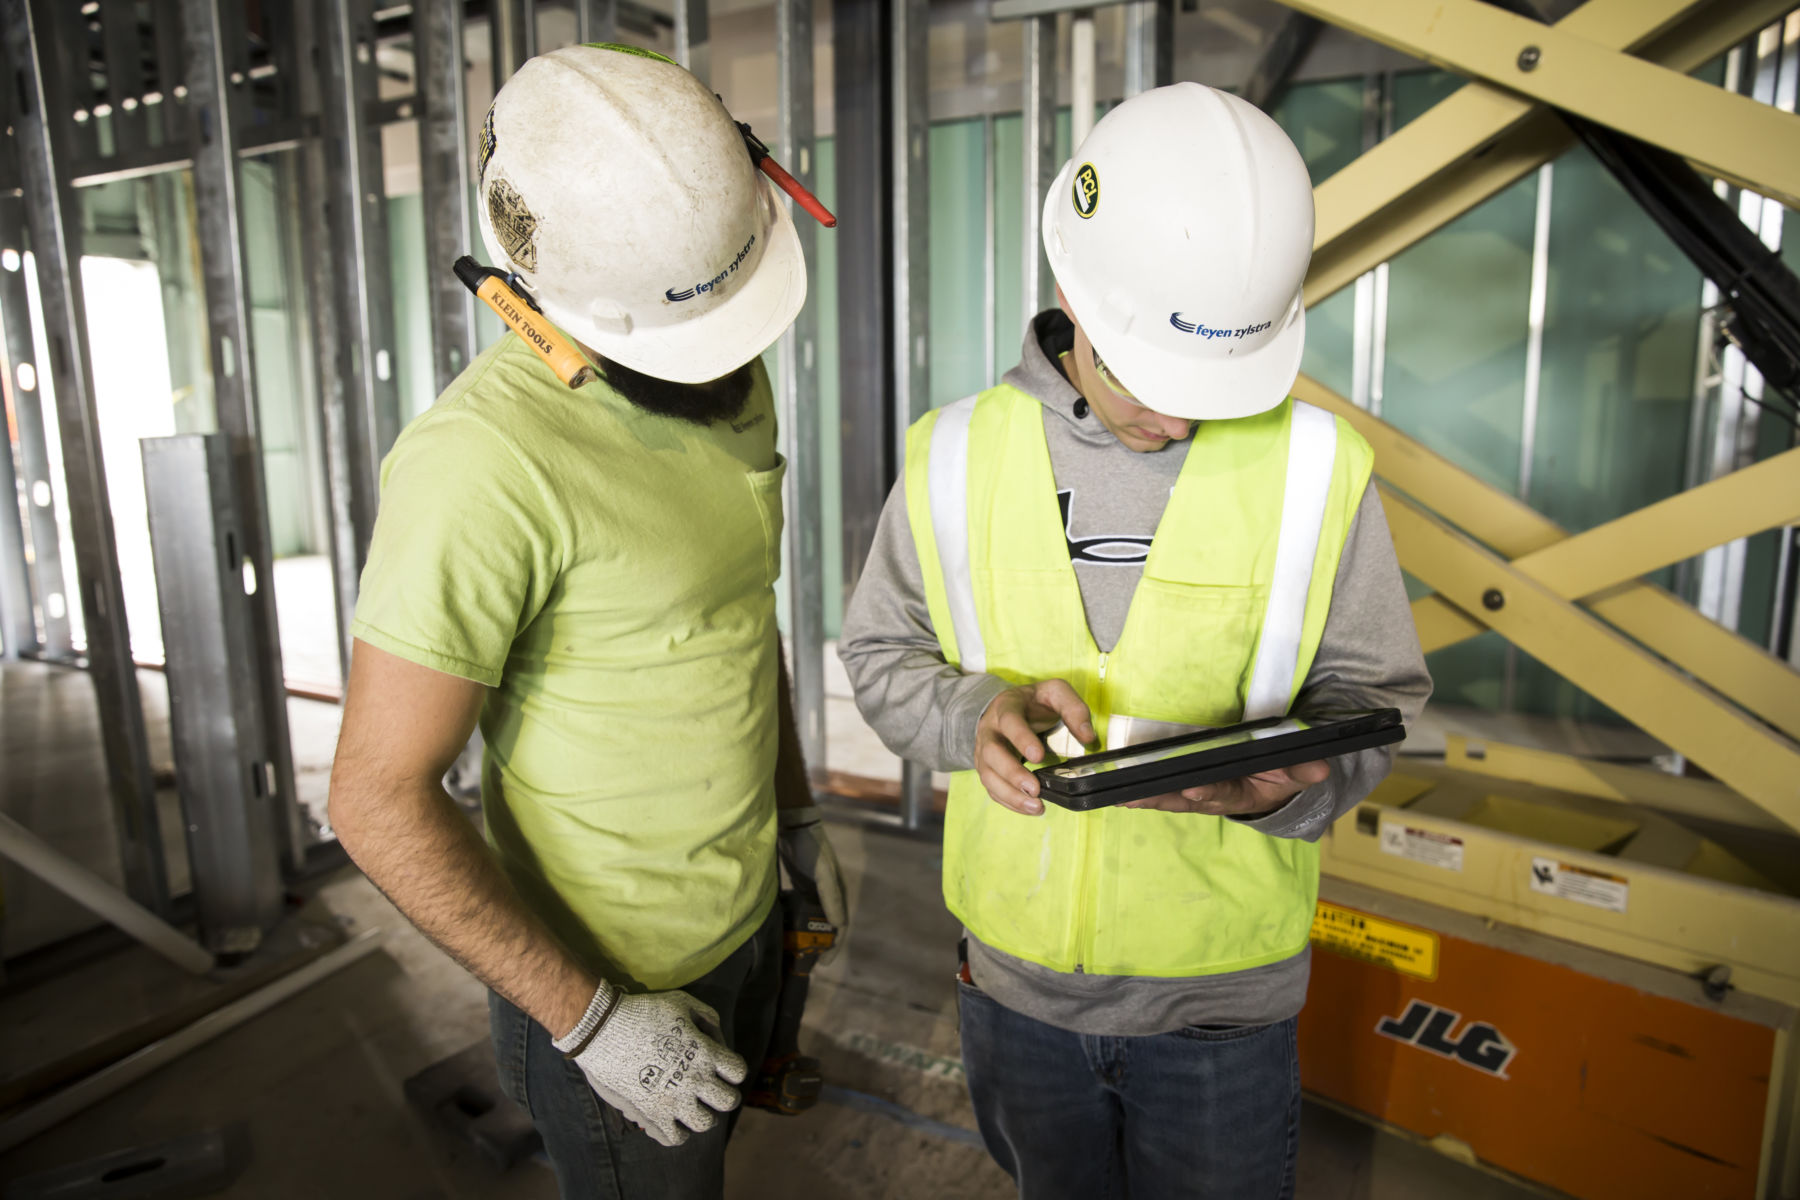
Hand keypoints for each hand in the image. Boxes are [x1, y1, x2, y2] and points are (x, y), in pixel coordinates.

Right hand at [568, 986, 746, 1146]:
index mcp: (705, 1053)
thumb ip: (706, 1017)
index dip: (732, 1069)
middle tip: (709, 1090)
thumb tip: (718, 1038)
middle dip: (723, 1095)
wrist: (602, 1028)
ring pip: (705, 1124)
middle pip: (728, 1101)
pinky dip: (677, 1132)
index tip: (721, 1068)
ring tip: (690, 1105)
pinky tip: (671, 1118)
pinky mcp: (651, 1115)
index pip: (738, 1072)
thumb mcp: (681, 1002)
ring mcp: (674, 1101)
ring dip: (701, 1114)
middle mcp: (695, 1080)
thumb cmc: (642, 1011)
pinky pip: (675, 1138)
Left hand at [778, 804, 848, 962]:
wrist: (794, 825)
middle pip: (826, 926)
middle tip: (807, 960)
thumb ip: (831, 898)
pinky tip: (785, 930)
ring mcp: (812, 890)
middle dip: (819, 944)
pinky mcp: (798, 886)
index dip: (834, 945)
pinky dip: (795, 922)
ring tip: (796, 950)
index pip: (840, 926)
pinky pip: (799, 910)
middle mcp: (827, 894)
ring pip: (812, 920)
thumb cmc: (812, 849)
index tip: (824, 963)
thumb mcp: (823, 873)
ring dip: (806, 935)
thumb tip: (838, 927)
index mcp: (838, 893)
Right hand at [975, 680, 1095, 815]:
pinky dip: (1009, 801)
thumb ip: (1073, 709)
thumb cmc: (1035, 702)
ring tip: (1036, 806)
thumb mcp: (1055, 693)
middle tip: (1035, 789)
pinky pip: (993, 789)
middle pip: (992, 753)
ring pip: (988, 776)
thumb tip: (1088, 737)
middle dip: (1012, 774)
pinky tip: (1029, 808)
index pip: (1009, 722)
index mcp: (1006, 707)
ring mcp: (984, 751)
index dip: (1021, 740)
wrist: (1010, 707)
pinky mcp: (988, 768)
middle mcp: (990, 730)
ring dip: (1010, 794)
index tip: (1038, 757)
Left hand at [1122, 761, 1329, 815]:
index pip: (1224, 793)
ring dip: (1147, 798)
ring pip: (1170, 798)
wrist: (1272, 787)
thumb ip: (1302, 770)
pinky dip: (1145, 792)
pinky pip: (1165, 791)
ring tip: (1123, 798)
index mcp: (1241, 794)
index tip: (1194, 790)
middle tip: (1137, 797)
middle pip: (1186, 799)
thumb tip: (1319, 768)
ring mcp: (1199, 794)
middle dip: (1162, 798)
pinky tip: (1122, 794)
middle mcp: (1215, 797)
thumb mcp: (1296, 774)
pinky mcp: (1187, 788)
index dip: (1210, 792)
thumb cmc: (1280, 777)